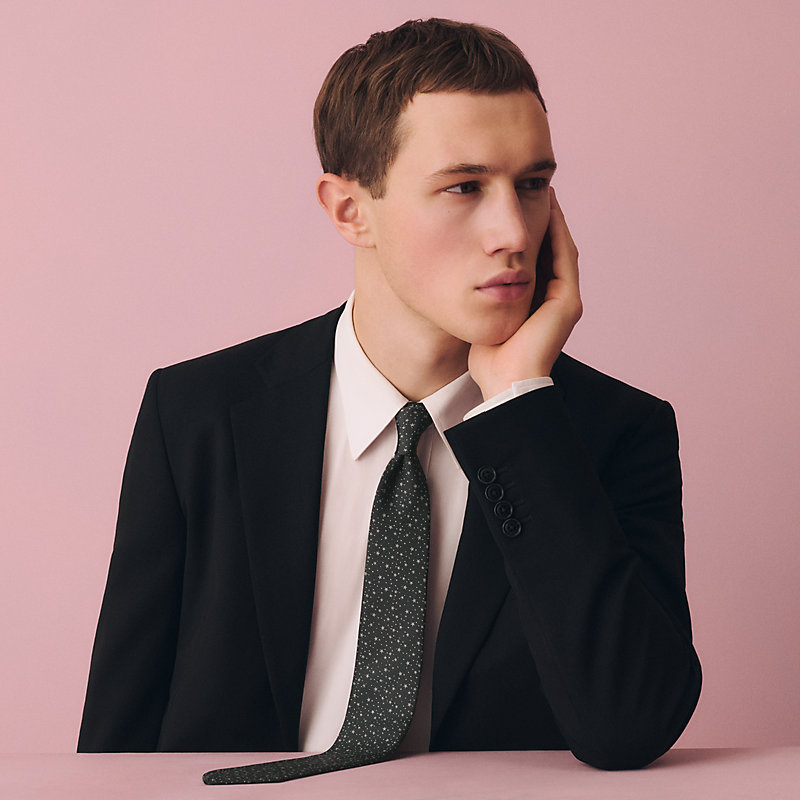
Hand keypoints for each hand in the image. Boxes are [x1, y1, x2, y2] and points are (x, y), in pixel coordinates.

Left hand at [468, 188, 581, 399]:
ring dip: (555, 221)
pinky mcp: (568, 302)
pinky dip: (557, 233)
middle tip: (537, 192)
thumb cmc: (489, 358)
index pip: (539, 261)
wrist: (505, 382)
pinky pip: (564, 258)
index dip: (532, 234)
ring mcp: (566, 301)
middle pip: (553, 251)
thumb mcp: (484, 318)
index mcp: (540, 305)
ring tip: (546, 193)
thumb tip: (462, 277)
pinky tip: (550, 210)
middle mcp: (558, 301)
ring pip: (562, 250)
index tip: (520, 209)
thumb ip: (483, 297)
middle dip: (546, 221)